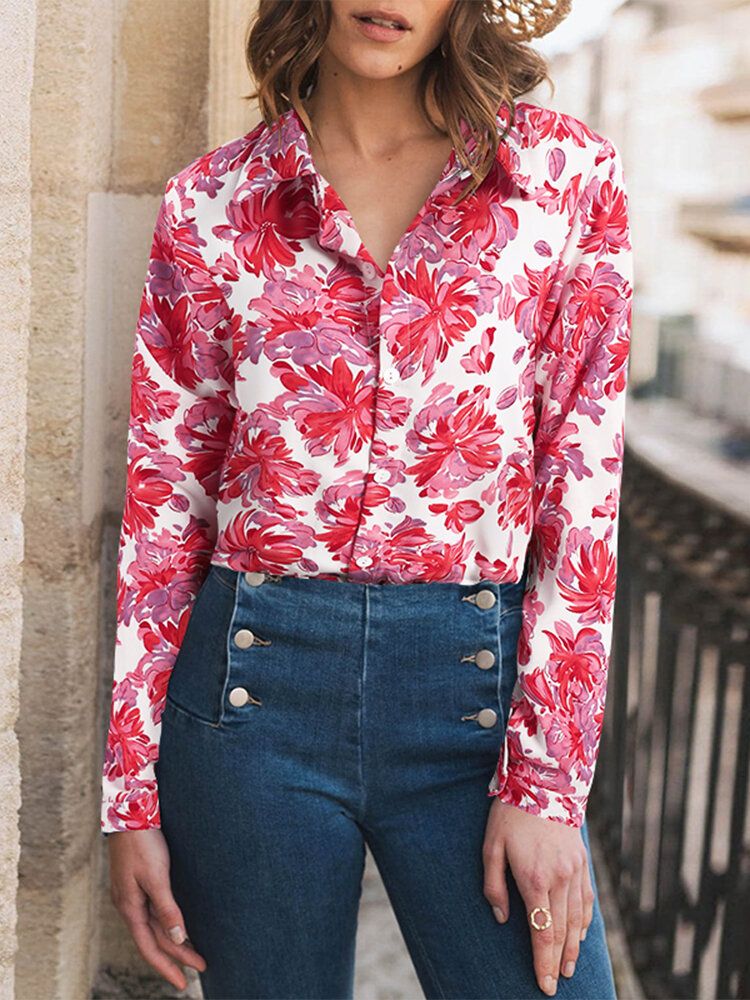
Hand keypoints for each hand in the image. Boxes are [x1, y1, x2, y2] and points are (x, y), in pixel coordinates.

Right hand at [107, 828, 206, 990]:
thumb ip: (167, 909)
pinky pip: (153, 913)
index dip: (167, 967)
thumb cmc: (143, 843)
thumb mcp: (157, 877)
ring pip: (154, 927)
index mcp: (130, 908)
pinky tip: (176, 926)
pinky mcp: (137, 883)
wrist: (130, 813)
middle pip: (154, 939)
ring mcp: (132, 895)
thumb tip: (176, 939)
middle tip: (202, 966)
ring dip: (173, 941)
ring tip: (194, 952)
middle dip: (177, 955)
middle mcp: (129, 905)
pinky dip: (167, 924)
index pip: (150, 948)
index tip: (185, 983)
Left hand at [482, 800, 593, 996]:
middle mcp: (560, 879)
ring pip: (577, 919)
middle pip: (561, 931)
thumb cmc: (510, 815)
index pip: (541, 931)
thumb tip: (500, 917)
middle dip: (557, 962)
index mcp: (535, 879)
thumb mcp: (491, 846)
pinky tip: (579, 936)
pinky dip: (584, 923)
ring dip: (572, 947)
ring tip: (567, 968)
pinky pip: (586, 901)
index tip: (543, 984)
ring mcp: (574, 871)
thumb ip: (494, 885)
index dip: (542, 961)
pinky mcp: (582, 862)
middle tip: (553, 985)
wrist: (544, 782)